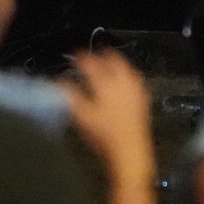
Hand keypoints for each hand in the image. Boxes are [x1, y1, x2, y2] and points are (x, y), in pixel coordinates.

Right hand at [58, 49, 156, 184]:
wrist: (130, 150)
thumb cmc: (102, 135)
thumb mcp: (81, 116)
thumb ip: (69, 96)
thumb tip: (59, 82)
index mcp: (105, 84)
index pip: (92, 64)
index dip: (82, 57)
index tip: (75, 55)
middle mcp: (122, 83)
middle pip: (113, 61)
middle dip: (103, 55)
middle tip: (94, 54)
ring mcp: (136, 90)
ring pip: (126, 67)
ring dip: (116, 61)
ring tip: (109, 61)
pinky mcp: (144, 98)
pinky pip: (136, 78)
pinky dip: (128, 73)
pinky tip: (125, 78)